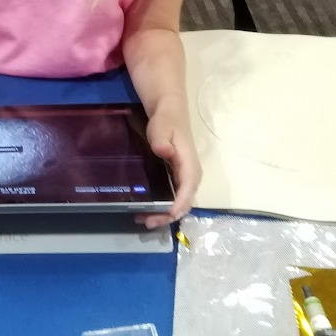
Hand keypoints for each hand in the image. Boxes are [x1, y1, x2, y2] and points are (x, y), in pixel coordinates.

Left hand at [137, 110, 201, 229]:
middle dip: (167, 215)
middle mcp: (191, 176)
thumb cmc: (166, 122)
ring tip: (144, 220)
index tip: (166, 215)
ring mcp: (185, 179)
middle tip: (147, 221)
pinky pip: (174, 198)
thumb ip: (162, 140)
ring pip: (179, 203)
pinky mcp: (178, 179)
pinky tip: (147, 210)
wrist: (169, 114)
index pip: (188, 190)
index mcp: (190, 166)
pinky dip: (163, 207)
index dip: (178, 205)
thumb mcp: (162, 128)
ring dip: (164, 214)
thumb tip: (165, 151)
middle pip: (184, 203)